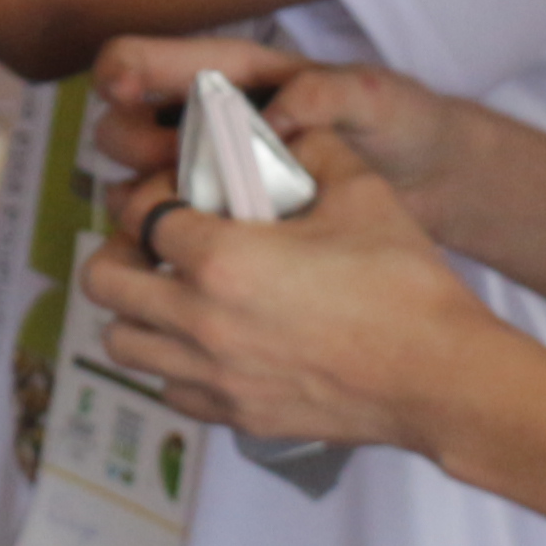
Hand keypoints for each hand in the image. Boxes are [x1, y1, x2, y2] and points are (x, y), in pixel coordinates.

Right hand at [80, 31, 471, 212]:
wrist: (437, 182)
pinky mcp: (224, 224)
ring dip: (142, 200)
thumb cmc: (404, 123)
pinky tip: (194, 252)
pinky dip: (164, 242)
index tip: (128, 94)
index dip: (122, 72)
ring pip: (134, 183)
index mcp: (232, 77)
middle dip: (133, 147)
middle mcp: (205, 124)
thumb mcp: (374, 98)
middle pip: (121, 127)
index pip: (144, 61)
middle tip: (175, 168)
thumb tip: (273, 115)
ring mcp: (211, 176)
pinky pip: (167, 231)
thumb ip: (325, 94)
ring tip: (188, 215)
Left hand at [80, 126, 513, 456]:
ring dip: (136, 310)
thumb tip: (288, 131)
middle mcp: (201, 321)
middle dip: (118, 250)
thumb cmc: (406, 289)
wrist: (442, 377)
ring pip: (121, 342)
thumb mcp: (363, 193)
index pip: (141, 214)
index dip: (151, 193)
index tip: (174, 191)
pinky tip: (206, 342)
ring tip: (171, 292)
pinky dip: (171, 363)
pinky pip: (168, 388)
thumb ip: (314, 149)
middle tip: (152, 242)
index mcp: (222, 260)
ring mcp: (214, 375)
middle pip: (104, 280)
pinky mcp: (235, 414)